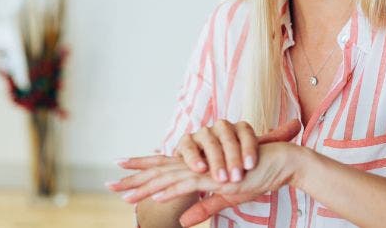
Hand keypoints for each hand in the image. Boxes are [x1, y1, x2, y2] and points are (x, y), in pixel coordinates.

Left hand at [108, 120, 300, 202]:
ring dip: (144, 186)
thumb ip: (202, 208)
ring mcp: (205, 169)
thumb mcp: (224, 198)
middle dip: (133, 178)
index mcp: (197, 168)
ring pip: (168, 177)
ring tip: (123, 193)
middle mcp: (197, 165)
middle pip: (159, 170)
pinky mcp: (215, 176)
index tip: (120, 174)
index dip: (141, 171)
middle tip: (109, 183)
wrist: (277, 163)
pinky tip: (155, 196)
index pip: (163, 168)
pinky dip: (170, 190)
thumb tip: (183, 222)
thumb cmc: (254, 176)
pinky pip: (188, 182)